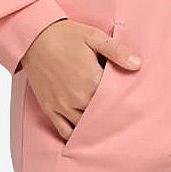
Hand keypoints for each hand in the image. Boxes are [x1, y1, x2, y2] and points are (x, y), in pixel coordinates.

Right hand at [20, 19, 141, 143]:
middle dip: (113, 115)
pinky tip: (85, 135)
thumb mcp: (94, 37)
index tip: (134, 102)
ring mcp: (62, 105)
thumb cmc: (65, 35)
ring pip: (85, 126)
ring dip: (96, 127)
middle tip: (124, 116)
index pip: (116, 99)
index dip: (125, 100)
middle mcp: (77, 97)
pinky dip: (76, 136)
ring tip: (107, 125)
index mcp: (91, 80)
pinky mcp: (50, 109)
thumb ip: (117, 51)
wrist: (33, 37)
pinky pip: (64, 131)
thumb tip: (137, 65)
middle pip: (102, 115)